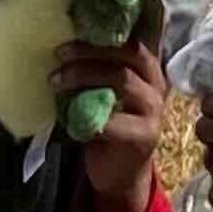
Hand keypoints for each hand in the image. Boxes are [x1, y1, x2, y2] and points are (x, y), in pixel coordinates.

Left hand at [53, 38, 166, 211]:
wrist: (120, 172)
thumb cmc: (110, 125)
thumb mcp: (106, 93)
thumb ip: (97, 72)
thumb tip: (64, 48)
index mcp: (148, 71)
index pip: (131, 44)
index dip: (100, 39)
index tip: (68, 39)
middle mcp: (156, 87)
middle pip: (125, 59)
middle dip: (88, 55)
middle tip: (59, 56)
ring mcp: (153, 112)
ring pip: (120, 82)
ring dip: (83, 78)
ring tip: (56, 81)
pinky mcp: (143, 136)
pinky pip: (112, 119)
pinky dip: (86, 114)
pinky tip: (69, 114)